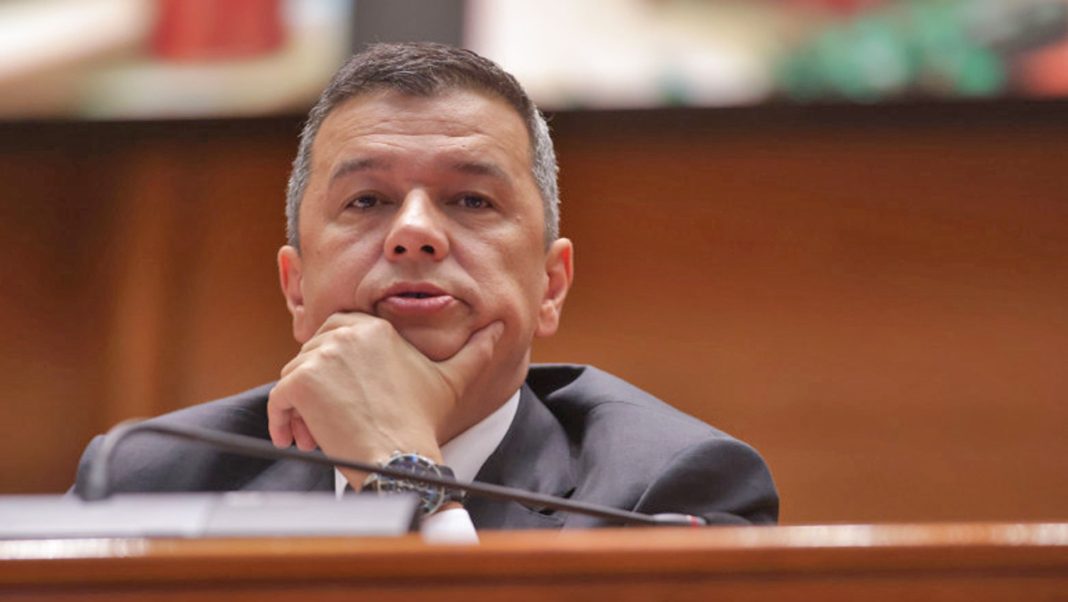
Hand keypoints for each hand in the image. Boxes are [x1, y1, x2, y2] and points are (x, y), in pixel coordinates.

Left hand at [266, 313, 502, 482]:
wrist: (399, 457)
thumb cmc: (422, 422)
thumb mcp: (450, 380)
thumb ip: (474, 352)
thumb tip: (499, 329)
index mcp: (376, 327)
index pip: (337, 328)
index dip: (334, 360)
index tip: (341, 390)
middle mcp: (346, 335)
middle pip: (312, 353)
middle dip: (317, 384)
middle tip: (331, 416)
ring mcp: (320, 358)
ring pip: (293, 377)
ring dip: (301, 407)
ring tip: (318, 434)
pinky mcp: (299, 383)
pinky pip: (278, 400)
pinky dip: (281, 421)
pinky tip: (299, 440)